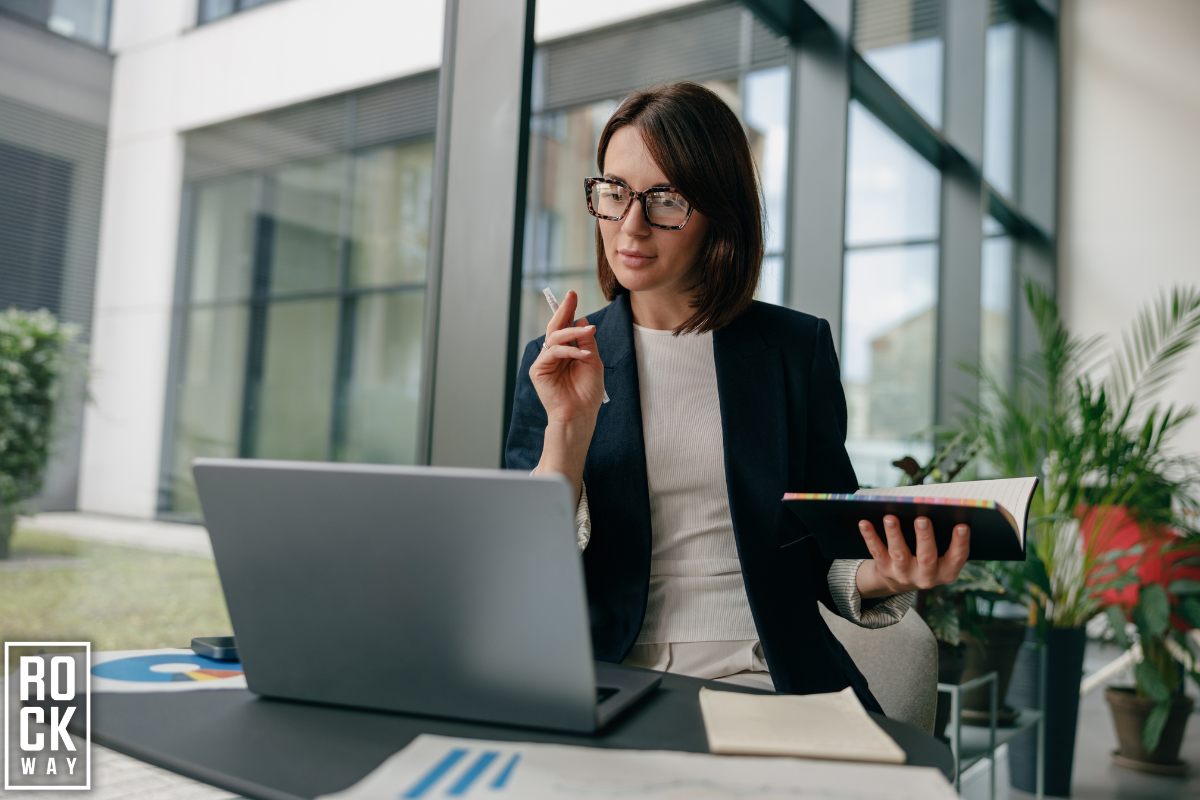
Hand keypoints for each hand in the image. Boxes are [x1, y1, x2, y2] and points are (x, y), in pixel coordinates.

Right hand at [530, 290, 604, 502]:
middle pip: (555, 327)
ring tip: (589, 331)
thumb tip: (582, 320)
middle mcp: (553, 354)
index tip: (573, 295)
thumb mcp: (593, 362)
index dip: (569, 311)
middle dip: (564, 310)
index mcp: (566, 352)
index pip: (565, 327)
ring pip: (555, 337)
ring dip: (573, 332)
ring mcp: (544, 361)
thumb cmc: (587, 392)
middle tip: (571, 295)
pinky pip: (553, 352)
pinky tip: (583, 355)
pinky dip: (569, 350)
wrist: (580, 415)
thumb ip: (587, 342)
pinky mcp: (538, 370)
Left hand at [854, 515, 969, 597]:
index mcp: (947, 571)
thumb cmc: (926, 556)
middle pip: (927, 557)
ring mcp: (904, 575)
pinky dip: (870, 536)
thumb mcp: (940, 554)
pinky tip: (864, 522)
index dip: (961, 542)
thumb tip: (934, 505)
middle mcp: (927, 576)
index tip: (962, 525)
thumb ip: (942, 536)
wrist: (900, 581)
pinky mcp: (885, 570)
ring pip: (900, 554)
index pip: (957, 558)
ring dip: (894, 535)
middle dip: (925, 537)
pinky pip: (877, 552)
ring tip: (890, 517)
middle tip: (922, 518)